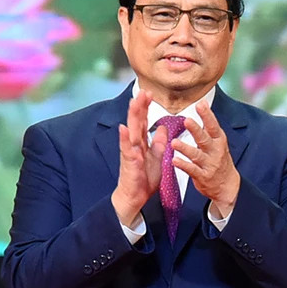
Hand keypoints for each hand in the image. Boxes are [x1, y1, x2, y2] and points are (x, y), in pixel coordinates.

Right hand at [111, 91, 156, 226]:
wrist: (134, 197)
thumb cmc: (144, 178)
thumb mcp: (157, 158)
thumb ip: (158, 142)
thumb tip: (162, 127)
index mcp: (142, 143)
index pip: (143, 121)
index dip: (146, 107)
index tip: (149, 93)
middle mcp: (134, 145)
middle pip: (136, 121)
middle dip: (139, 106)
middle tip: (143, 90)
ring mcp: (130, 153)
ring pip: (131, 131)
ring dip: (132, 116)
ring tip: (134, 102)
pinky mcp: (129, 163)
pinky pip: (127, 149)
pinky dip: (125, 139)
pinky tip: (124, 128)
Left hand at [174, 106, 241, 217]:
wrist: (228, 186)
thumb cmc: (220, 160)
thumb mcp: (218, 141)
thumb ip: (209, 124)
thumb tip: (202, 103)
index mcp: (219, 141)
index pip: (213, 126)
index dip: (207, 115)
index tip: (200, 105)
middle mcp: (215, 152)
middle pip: (204, 139)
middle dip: (196, 130)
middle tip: (187, 120)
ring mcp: (209, 165)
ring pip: (196, 155)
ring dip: (185, 149)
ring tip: (174, 142)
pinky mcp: (203, 176)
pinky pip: (192, 170)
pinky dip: (183, 165)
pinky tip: (175, 161)